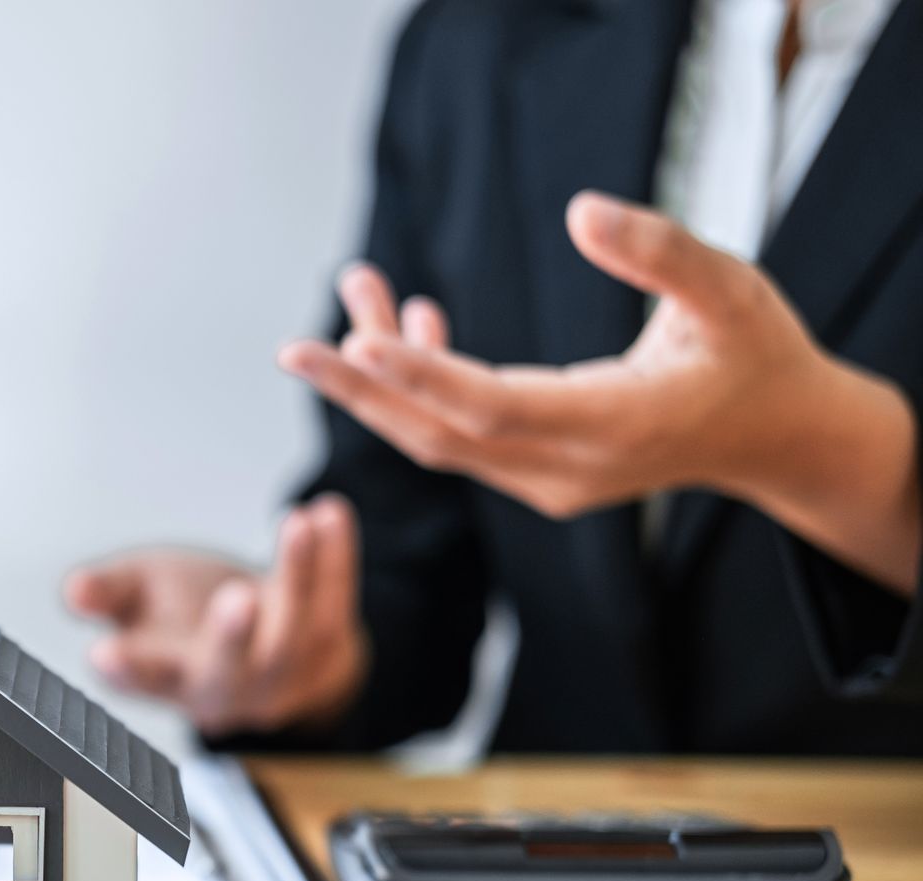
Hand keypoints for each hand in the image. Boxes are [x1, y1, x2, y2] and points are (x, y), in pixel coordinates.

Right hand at [63, 495, 367, 735]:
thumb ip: (108, 593)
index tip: (107, 654)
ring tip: (295, 524)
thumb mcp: (138, 599)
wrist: (265, 638)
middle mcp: (227, 684)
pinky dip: (338, 556)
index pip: (145, 678)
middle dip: (232, 638)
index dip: (127, 669)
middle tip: (233, 598)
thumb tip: (76, 591)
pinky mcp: (329, 641)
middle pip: (230, 672)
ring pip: (293, 633)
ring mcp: (284, 670)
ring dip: (298, 577)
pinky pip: (335, 599)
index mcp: (172, 677)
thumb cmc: (189, 617)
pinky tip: (329, 513)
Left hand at [277, 191, 919, 593]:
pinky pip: (460, 438)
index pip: (495, 407)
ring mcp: (549, 483)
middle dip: (364, 388)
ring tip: (355, 291)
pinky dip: (422, 388)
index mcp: (617, 425)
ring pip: (441, 437)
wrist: (775, 437)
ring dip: (385, 378)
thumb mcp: (729, 289)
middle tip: (291, 348)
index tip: (355, 344)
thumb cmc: (755, 354)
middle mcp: (570, 468)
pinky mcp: (537, 478)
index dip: (422, 378)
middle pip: (442, 434)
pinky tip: (410, 325)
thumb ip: (659, 251)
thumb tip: (580, 211)